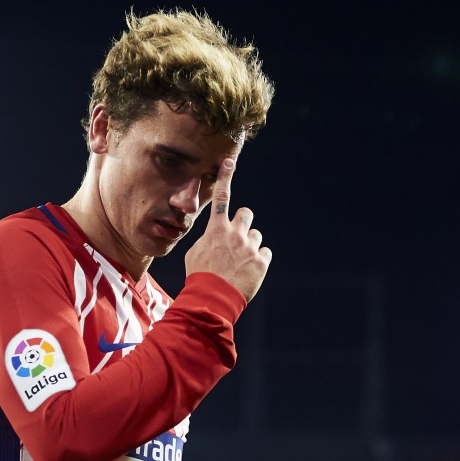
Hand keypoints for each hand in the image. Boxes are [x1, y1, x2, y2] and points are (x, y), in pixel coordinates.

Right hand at [184, 158, 271, 301]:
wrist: (212, 299)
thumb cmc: (199, 276)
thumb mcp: (194, 254)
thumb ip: (207, 240)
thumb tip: (213, 236)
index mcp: (216, 230)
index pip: (221, 198)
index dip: (225, 177)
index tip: (229, 161)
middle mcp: (236, 234)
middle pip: (246, 214)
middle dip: (243, 222)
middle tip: (237, 237)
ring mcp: (250, 247)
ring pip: (256, 235)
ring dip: (249, 245)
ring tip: (239, 263)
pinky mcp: (261, 261)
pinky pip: (264, 253)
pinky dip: (258, 260)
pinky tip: (247, 272)